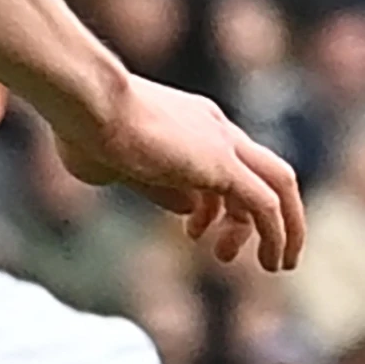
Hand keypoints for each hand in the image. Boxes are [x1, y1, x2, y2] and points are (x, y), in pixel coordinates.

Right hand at [50, 74, 304, 270]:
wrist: (86, 99)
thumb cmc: (81, 128)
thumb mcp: (119, 166)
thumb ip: (157, 187)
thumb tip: (188, 209)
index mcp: (184, 120)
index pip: (217, 163)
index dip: (209, 203)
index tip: (192, 228)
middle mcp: (211, 126)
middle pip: (259, 170)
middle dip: (254, 213)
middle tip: (229, 247)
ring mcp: (221, 141)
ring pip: (279, 184)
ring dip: (283, 226)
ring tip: (273, 264)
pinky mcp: (224, 165)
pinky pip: (267, 205)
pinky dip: (277, 235)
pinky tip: (271, 261)